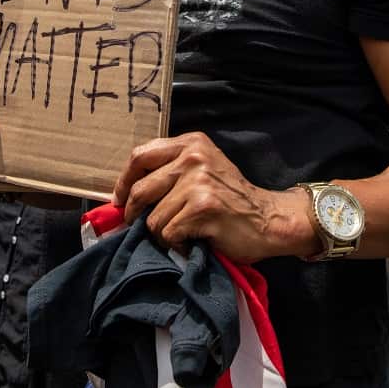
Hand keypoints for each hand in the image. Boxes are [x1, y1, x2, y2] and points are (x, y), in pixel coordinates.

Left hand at [112, 132, 317, 263]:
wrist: (268, 219)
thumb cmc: (231, 199)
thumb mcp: (203, 169)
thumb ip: (170, 170)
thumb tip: (124, 193)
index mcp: (191, 143)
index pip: (140, 156)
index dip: (124, 181)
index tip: (119, 199)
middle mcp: (193, 157)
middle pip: (140, 189)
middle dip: (134, 213)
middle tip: (138, 226)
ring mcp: (198, 181)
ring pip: (153, 217)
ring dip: (162, 233)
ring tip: (181, 233)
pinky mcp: (203, 207)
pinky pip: (168, 233)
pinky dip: (176, 244)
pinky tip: (193, 241)